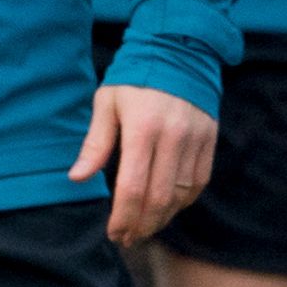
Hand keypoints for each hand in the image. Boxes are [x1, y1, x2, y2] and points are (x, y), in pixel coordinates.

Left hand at [72, 82, 218, 244]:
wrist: (179, 49)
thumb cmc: (135, 77)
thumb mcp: (107, 102)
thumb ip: (95, 143)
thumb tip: (77, 178)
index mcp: (143, 128)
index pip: (133, 187)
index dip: (123, 217)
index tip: (114, 232)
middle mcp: (173, 136)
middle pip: (159, 198)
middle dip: (142, 225)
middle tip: (128, 238)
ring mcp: (196, 139)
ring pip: (181, 195)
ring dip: (162, 218)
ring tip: (145, 227)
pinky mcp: (210, 140)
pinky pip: (199, 182)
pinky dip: (183, 201)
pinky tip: (167, 208)